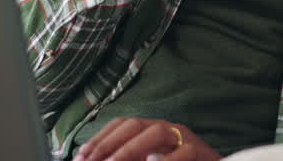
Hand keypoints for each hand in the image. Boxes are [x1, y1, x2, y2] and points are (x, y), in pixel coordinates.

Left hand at [74, 118, 219, 160]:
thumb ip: (128, 160)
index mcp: (152, 130)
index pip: (121, 125)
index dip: (99, 139)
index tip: (79, 158)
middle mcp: (168, 129)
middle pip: (135, 124)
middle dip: (108, 143)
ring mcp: (186, 138)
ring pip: (157, 132)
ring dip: (130, 150)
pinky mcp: (202, 152)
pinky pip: (183, 153)